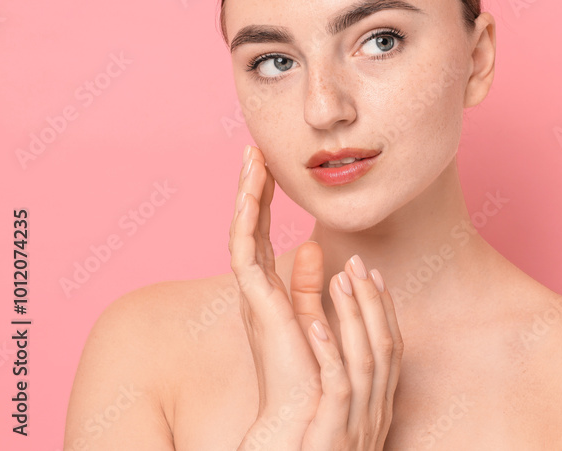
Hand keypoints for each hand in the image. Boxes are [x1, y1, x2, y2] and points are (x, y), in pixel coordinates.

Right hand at [229, 145, 402, 449]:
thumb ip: (312, 284)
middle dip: (251, 188)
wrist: (301, 409)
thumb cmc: (311, 371)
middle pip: (250, 227)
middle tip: (254, 151)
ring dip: (246, 194)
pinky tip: (251, 191)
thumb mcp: (315, 316)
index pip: (265, 236)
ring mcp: (251, 293)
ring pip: (243, 231)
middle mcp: (255, 289)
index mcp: (269, 291)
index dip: (265, 202)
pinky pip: (243, 250)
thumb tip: (318, 249)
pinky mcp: (254, 299)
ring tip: (252, 158)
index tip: (269, 167)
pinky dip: (246, 218)